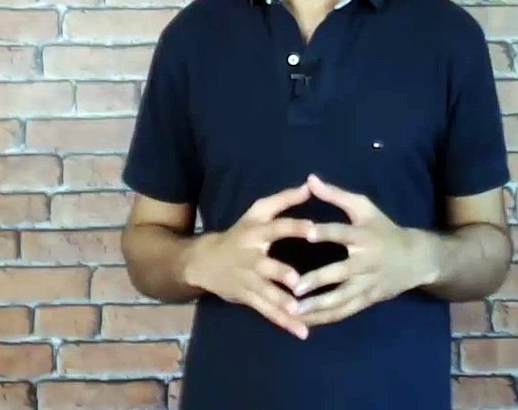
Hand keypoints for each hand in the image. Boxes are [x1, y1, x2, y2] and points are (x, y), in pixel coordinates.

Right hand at [184, 182, 314, 338]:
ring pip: (266, 293)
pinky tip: (302, 332)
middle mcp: (251, 257)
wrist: (204, 261)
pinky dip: (283, 322)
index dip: (294, 227)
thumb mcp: (257, 212)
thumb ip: (284, 200)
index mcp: (256, 233)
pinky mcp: (247, 298)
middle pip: (267, 266)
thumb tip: (309, 185)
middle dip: (280, 273)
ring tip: (299, 312)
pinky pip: (266, 311)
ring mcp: (248, 280)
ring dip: (281, 304)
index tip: (313, 229)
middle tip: (298, 282)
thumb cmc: (240, 233)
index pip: (277, 227)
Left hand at [292, 174, 435, 326]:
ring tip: (294, 312)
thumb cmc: (384, 229)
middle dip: (318, 281)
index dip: (326, 233)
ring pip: (341, 299)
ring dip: (318, 307)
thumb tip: (310, 179)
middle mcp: (366, 262)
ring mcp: (367, 284)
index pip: (343, 233)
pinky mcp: (367, 300)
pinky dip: (325, 318)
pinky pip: (344, 312)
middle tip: (294, 288)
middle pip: (341, 273)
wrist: (416, 260)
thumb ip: (336, 195)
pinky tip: (305, 322)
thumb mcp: (365, 208)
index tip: (306, 234)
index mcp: (364, 236)